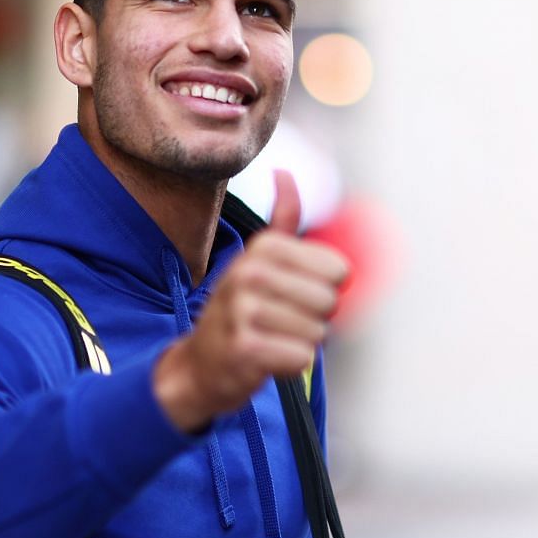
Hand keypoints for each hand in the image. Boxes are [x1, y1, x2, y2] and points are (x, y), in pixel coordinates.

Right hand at [155, 170, 349, 432]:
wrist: (200, 365)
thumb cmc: (240, 311)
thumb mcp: (257, 260)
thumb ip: (281, 220)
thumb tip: (284, 172)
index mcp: (262, 249)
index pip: (337, 270)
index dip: (327, 289)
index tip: (296, 295)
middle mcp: (248, 273)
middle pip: (329, 301)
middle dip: (316, 318)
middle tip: (284, 321)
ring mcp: (243, 311)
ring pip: (317, 332)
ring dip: (302, 342)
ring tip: (273, 338)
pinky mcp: (244, 349)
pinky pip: (302, 357)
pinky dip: (292, 364)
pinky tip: (268, 358)